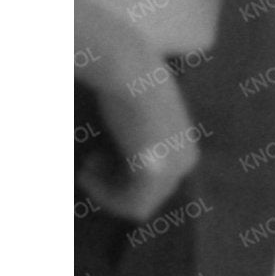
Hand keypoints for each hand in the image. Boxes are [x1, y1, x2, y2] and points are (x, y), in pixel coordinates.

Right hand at [76, 0, 198, 219]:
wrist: (127, 68)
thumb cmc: (127, 85)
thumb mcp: (142, 121)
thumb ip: (142, 144)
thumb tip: (128, 162)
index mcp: (186, 150)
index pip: (156, 187)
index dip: (120, 181)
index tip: (97, 159)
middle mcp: (186, 162)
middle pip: (146, 199)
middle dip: (113, 188)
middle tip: (89, 165)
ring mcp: (173, 168)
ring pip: (138, 206)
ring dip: (105, 192)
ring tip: (88, 165)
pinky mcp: (155, 171)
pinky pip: (131, 206)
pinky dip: (104, 194)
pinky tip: (88, 168)